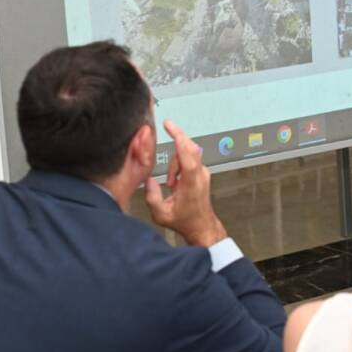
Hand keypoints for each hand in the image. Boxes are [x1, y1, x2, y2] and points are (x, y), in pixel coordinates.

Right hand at [144, 120, 226, 246]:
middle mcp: (200, 176)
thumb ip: (152, 198)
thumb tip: (148, 180)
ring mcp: (203, 173)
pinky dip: (180, 164)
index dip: (180, 141)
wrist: (201, 225)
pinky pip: (190, 159)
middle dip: (178, 136)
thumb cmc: (184, 221)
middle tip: (167, 126)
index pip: (188, 157)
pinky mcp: (202, 173)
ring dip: (175, 161)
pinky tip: (174, 182)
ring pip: (189, 153)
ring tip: (170, 183)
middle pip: (191, 148)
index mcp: (191, 184)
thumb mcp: (161, 215)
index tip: (171, 128)